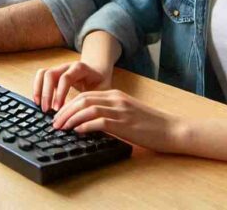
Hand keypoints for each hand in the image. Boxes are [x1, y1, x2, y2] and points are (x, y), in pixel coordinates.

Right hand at [33, 61, 111, 112]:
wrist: (98, 71)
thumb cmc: (100, 83)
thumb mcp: (101, 91)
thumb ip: (93, 101)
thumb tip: (86, 119)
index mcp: (80, 69)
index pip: (65, 78)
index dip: (60, 94)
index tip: (57, 109)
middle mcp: (67, 66)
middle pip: (50, 74)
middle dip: (47, 94)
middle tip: (47, 111)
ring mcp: (59, 68)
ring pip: (43, 73)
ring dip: (39, 90)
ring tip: (40, 106)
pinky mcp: (54, 73)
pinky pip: (40, 76)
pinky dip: (37, 87)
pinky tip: (39, 101)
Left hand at [51, 89, 180, 151]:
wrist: (171, 130)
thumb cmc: (151, 125)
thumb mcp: (127, 114)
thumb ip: (110, 113)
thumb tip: (89, 123)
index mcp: (116, 95)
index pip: (85, 95)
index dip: (68, 105)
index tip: (58, 115)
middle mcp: (116, 99)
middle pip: (82, 99)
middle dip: (65, 111)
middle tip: (54, 123)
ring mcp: (120, 110)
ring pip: (87, 108)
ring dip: (71, 118)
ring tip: (61, 128)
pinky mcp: (124, 123)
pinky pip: (99, 121)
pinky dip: (85, 125)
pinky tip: (78, 131)